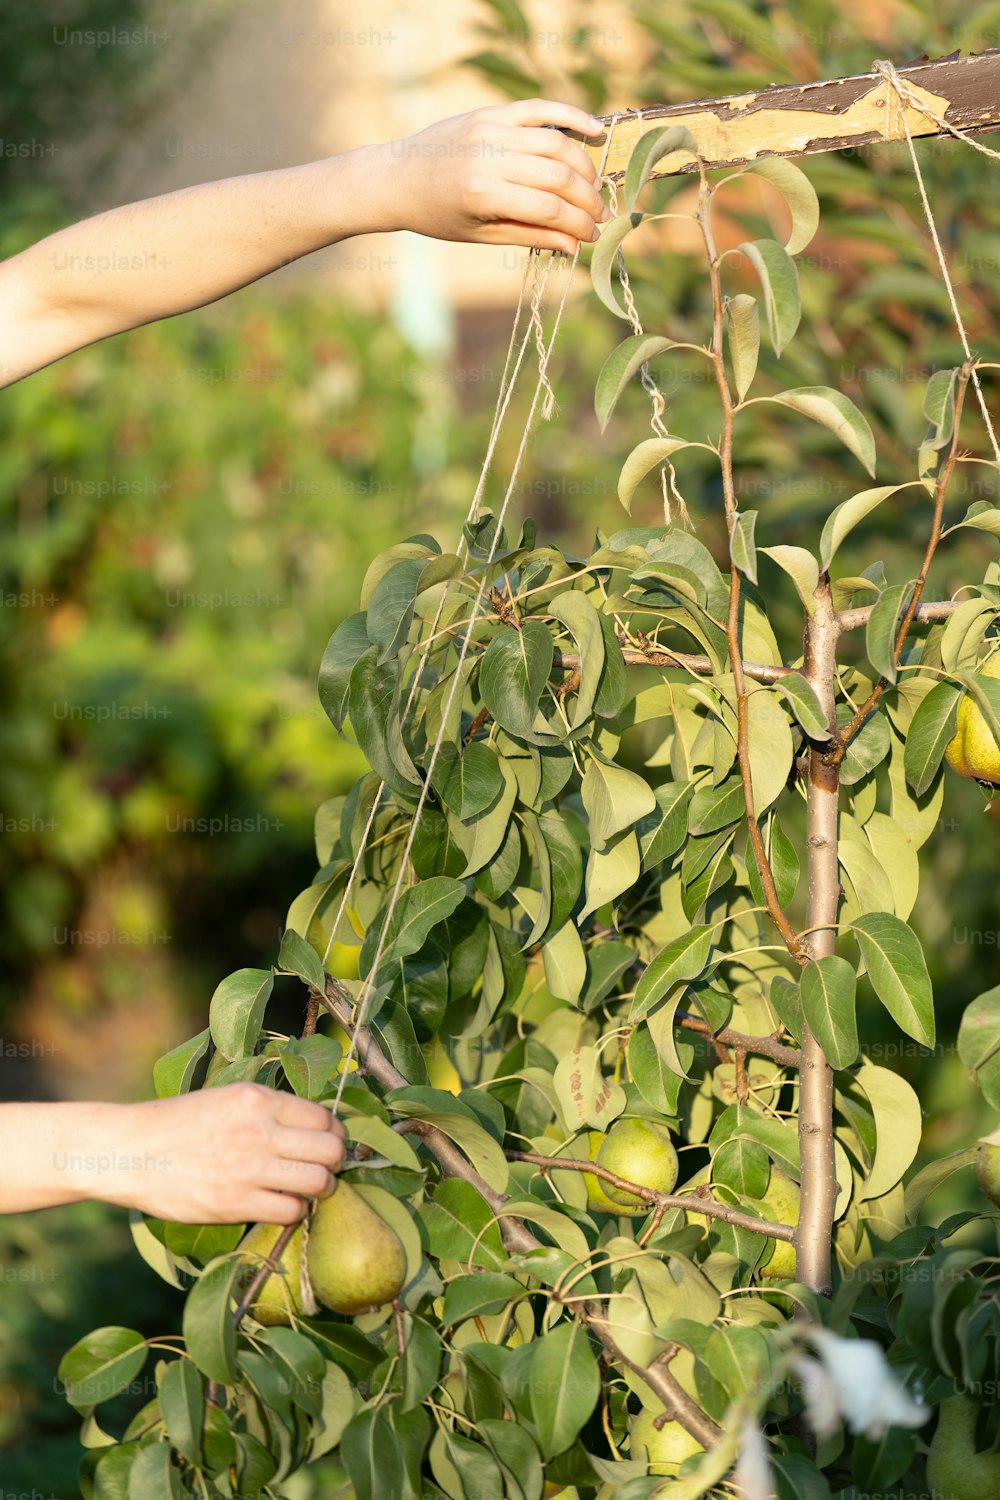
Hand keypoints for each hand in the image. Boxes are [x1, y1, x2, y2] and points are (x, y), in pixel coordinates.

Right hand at [86, 1083, 346, 1224]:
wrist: (129, 1151)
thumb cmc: (176, 1124)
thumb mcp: (225, 1098)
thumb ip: (265, 1109)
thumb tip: (308, 1126)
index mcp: (258, 1099)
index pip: (323, 1118)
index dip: (333, 1134)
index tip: (328, 1143)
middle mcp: (260, 1130)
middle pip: (330, 1149)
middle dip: (335, 1162)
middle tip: (326, 1169)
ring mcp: (249, 1167)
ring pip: (318, 1182)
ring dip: (321, 1189)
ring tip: (308, 1190)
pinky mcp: (234, 1202)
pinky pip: (290, 1211)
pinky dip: (294, 1212)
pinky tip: (282, 1206)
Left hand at [384, 98, 610, 252]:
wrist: (398, 178)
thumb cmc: (438, 215)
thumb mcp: (481, 234)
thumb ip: (529, 236)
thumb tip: (573, 245)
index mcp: (484, 195)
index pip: (548, 209)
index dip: (578, 224)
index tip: (595, 235)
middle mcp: (489, 157)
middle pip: (557, 176)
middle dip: (587, 199)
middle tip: (602, 215)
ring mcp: (491, 129)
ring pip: (555, 143)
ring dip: (583, 166)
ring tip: (593, 187)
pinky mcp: (491, 112)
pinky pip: (540, 108)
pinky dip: (571, 116)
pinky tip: (594, 130)